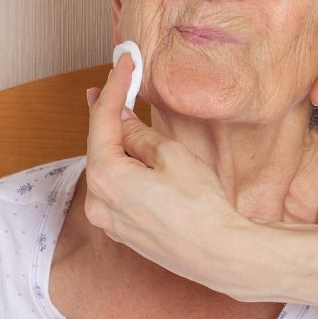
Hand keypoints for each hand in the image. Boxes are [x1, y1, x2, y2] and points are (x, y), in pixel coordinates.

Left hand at [82, 56, 246, 291]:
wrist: (219, 254)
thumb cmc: (200, 206)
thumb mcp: (173, 157)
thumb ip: (140, 135)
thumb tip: (124, 120)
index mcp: (106, 176)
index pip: (104, 121)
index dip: (115, 88)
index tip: (124, 63)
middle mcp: (98, 201)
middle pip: (98, 147)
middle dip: (106, 116)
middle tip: (111, 85)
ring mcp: (108, 221)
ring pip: (106, 171)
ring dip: (113, 144)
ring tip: (121, 116)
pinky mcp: (123, 232)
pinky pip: (114, 193)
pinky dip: (120, 170)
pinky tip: (131, 157)